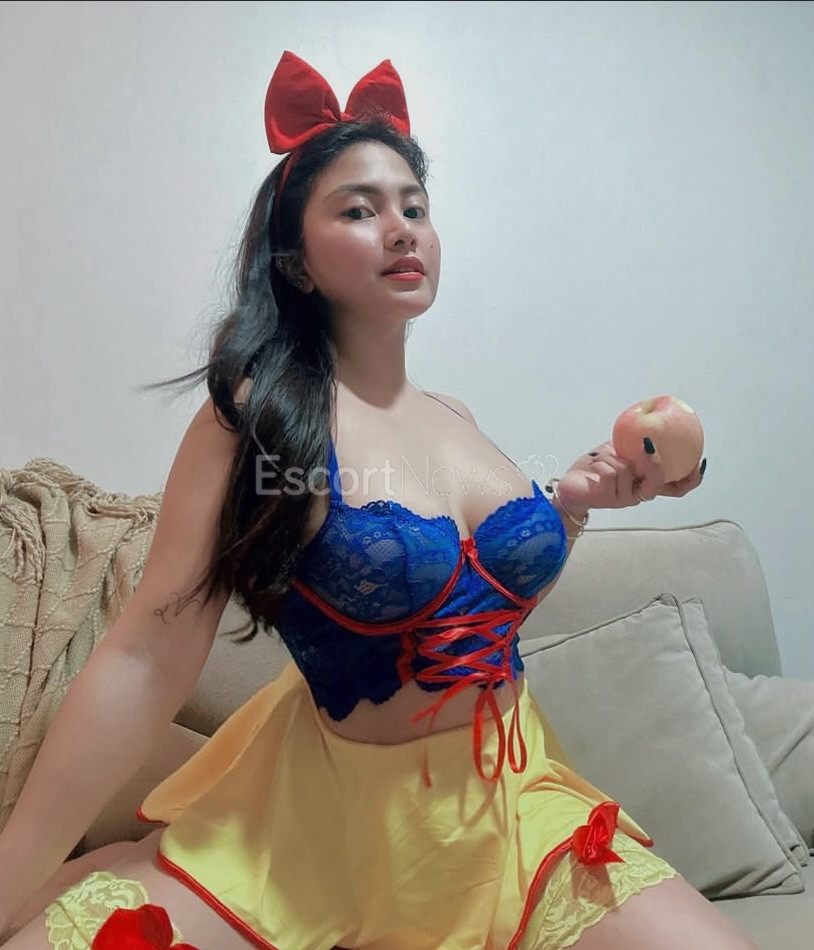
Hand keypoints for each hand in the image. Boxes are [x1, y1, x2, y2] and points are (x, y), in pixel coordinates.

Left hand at [556, 439, 705, 511]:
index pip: (678, 487)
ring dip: (611, 458)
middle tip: (649, 446)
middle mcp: (640, 494)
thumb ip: (635, 442)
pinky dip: (600, 463)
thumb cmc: (596, 467)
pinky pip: (610, 472)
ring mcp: (625, 499)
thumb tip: (651, 419)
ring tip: (600, 459)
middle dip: (655, 465)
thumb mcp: (618, 450)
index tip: (699, 460)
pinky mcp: (608, 499)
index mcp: (647, 483)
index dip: (693, 477)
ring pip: (627, 471)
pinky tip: (592, 466)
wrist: (571, 485)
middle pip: (658, 484)